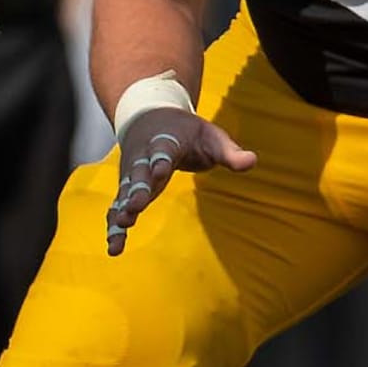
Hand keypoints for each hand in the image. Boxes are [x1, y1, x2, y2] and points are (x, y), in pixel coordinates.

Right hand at [105, 106, 255, 256]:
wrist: (149, 118)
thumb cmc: (186, 131)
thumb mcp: (211, 136)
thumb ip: (230, 152)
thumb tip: (253, 161)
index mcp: (166, 141)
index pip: (164, 150)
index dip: (162, 161)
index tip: (159, 171)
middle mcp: (144, 157)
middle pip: (140, 173)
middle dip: (137, 189)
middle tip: (135, 205)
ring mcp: (133, 173)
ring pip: (125, 192)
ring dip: (123, 209)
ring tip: (120, 228)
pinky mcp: (127, 188)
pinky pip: (118, 206)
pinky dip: (115, 225)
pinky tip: (114, 248)